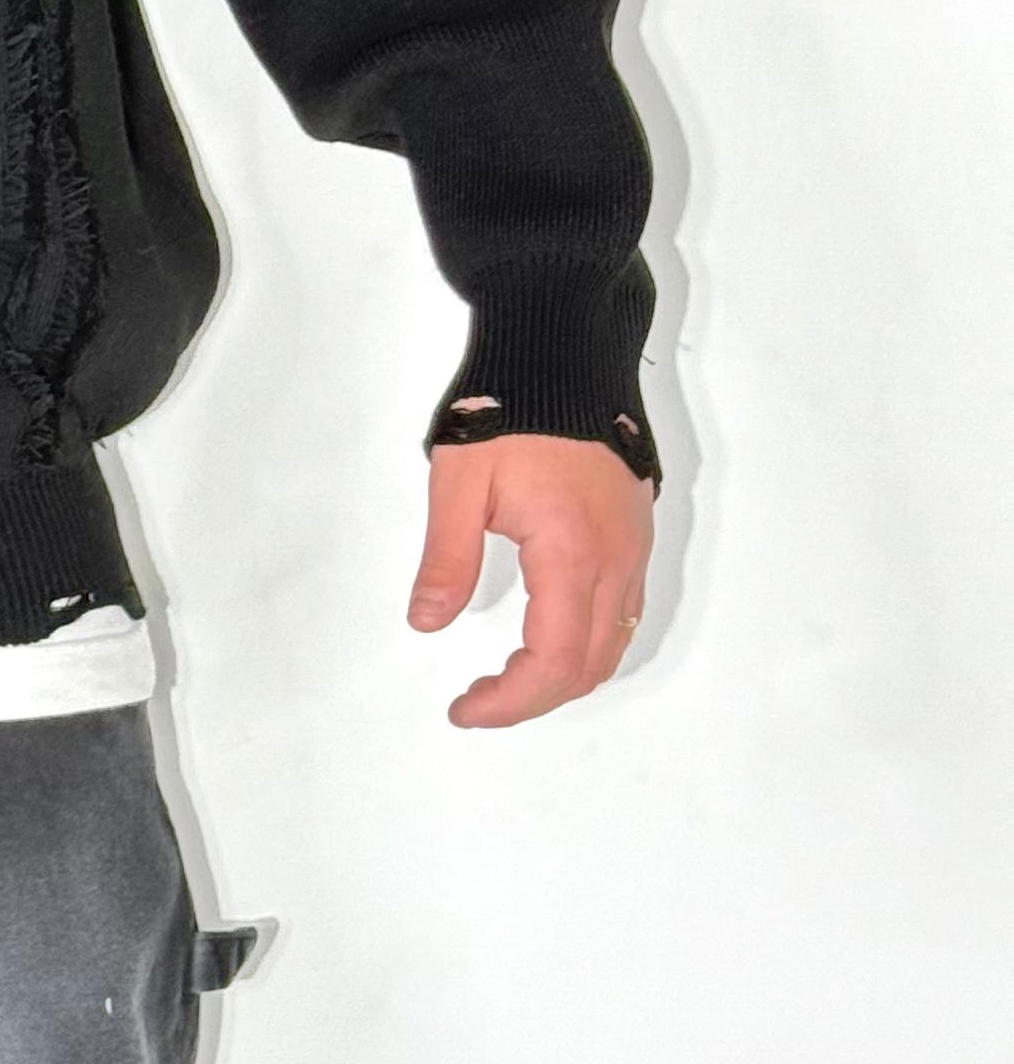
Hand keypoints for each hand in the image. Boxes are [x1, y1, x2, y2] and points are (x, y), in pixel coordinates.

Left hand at [407, 431, 654, 728]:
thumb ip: (447, 558)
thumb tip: (427, 622)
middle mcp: (616, 562)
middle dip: (533, 698)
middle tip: (478, 700)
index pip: (552, 662)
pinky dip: (588, 644)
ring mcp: (634, 549)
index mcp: (571, 556)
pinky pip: (624, 613)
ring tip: (508, 678)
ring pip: (614, 644)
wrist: (564, 355)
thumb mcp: (460, 483)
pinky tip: (546, 638)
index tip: (465, 709)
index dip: (510, 701)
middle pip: (589, 666)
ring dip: (564, 676)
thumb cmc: (511, 412)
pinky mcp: (637, 534)